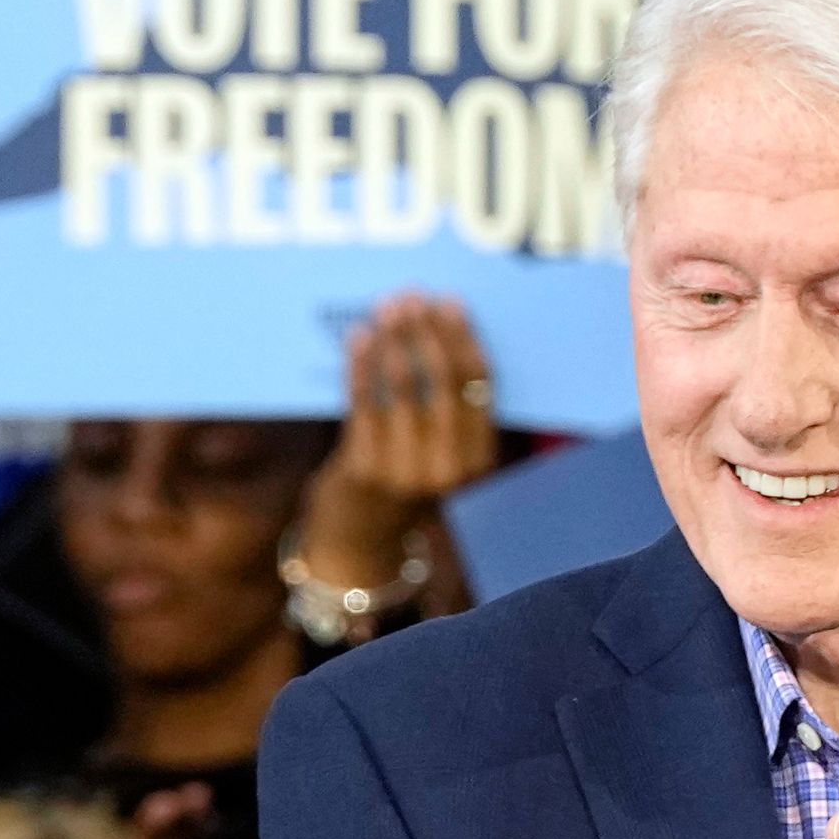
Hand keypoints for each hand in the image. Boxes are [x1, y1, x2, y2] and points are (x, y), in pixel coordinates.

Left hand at [295, 292, 499, 598]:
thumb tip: (441, 335)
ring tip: (386, 309)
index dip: (464, 340)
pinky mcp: (364, 470)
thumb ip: (451, 413)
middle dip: (427, 332)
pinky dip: (361, 365)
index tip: (450, 304)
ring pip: (403, 388)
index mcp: (481, 460)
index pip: (479, 388)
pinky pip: (364, 403)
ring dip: (393, 341)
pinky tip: (358, 338)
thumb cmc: (406, 483)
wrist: (362, 540)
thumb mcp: (443, 457)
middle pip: (443, 382)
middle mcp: (451, 468)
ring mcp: (407, 471)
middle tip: (413, 297)